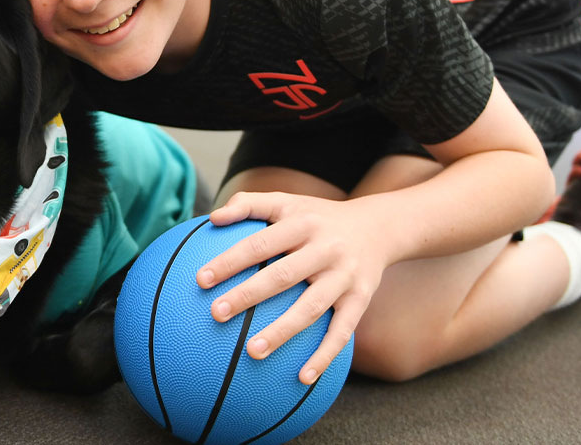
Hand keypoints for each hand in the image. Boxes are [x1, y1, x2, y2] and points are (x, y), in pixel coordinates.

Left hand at [195, 191, 389, 383]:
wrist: (379, 227)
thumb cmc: (317, 218)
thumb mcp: (288, 201)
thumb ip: (250, 204)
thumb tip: (212, 218)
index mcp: (302, 223)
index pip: (260, 243)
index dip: (231, 260)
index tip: (201, 279)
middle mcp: (325, 248)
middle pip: (283, 275)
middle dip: (248, 295)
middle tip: (216, 313)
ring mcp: (344, 276)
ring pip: (311, 307)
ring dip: (282, 331)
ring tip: (251, 352)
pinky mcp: (360, 299)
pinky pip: (341, 332)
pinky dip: (324, 356)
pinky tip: (302, 378)